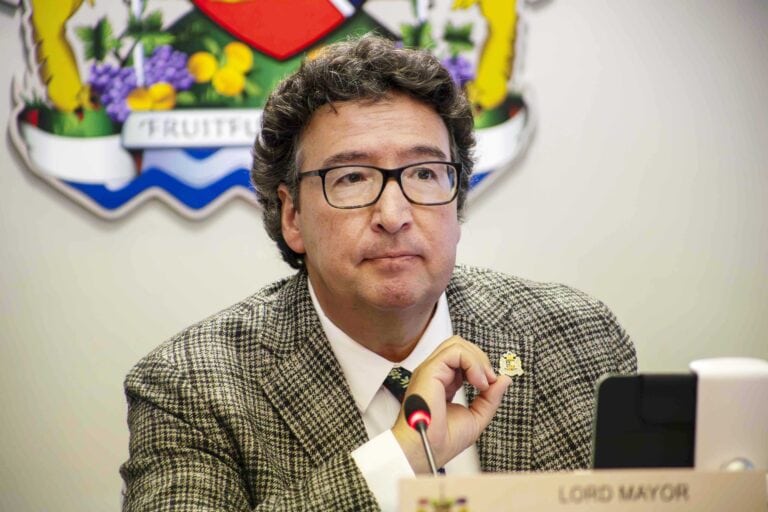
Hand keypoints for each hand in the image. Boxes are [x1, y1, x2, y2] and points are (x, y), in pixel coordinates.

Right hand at [391, 336, 511, 472]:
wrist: (429, 450)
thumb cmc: (443, 440)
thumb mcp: (477, 416)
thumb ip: (490, 397)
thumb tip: (504, 379)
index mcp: (443, 381)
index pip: (462, 358)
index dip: (480, 366)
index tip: (491, 386)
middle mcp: (435, 373)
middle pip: (460, 345)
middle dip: (481, 358)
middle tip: (489, 381)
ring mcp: (431, 370)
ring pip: (457, 344)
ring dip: (478, 360)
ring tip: (483, 382)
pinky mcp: (430, 371)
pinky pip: (454, 352)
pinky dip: (472, 363)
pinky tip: (478, 382)